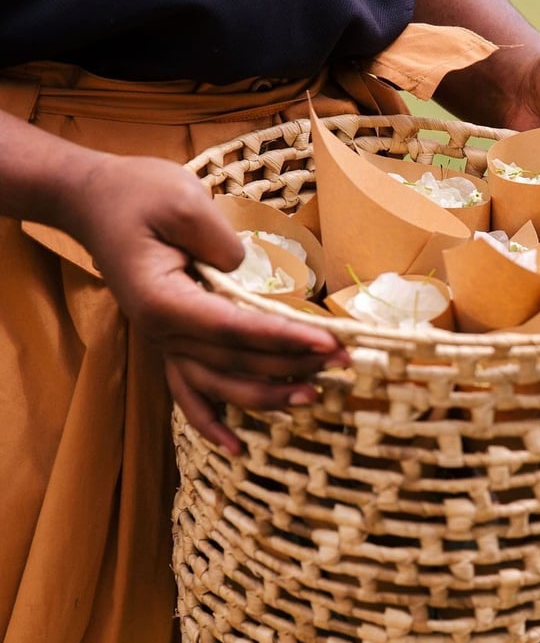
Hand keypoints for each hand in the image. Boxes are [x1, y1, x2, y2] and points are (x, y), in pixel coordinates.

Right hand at [71, 153, 347, 453]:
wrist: (92, 201)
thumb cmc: (137, 194)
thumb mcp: (182, 199)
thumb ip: (220, 240)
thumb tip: (249, 277)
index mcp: (162, 300)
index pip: (233, 329)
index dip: (283, 339)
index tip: (328, 342)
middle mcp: (161, 332)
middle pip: (234, 362)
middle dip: (293, 364)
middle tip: (345, 361)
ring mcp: (164, 342)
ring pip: (219, 384)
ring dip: (268, 396)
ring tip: (315, 396)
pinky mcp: (170, 342)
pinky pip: (189, 393)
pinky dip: (210, 423)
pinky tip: (236, 448)